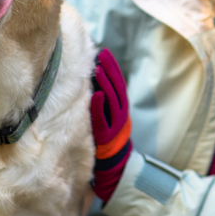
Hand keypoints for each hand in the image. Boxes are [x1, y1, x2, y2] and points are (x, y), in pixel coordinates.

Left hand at [90, 49, 131, 202]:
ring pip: (113, 100)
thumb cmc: (108, 136)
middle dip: (110, 70)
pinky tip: (95, 94)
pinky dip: (100, 106)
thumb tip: (92, 77)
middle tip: (101, 54)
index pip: (118, 83)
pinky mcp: (106, 136)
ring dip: (106, 83)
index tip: (104, 52)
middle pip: (117, 88)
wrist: (115, 163)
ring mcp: (115, 125)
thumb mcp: (110, 116)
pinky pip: (104, 119)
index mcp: (122, 108)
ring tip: (98, 69)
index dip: (112, 67)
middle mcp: (121, 114)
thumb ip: (105, 100)